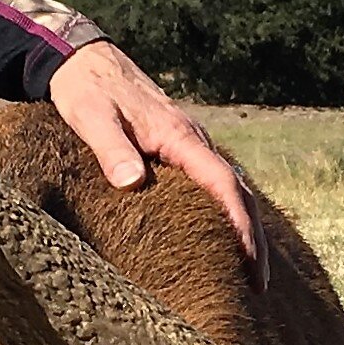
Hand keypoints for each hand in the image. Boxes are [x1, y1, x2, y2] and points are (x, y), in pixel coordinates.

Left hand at [48, 41, 262, 264]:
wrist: (82, 58)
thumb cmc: (86, 89)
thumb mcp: (92, 118)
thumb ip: (112, 150)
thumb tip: (132, 182)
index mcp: (179, 136)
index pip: (223, 184)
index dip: (239, 224)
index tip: (250, 261)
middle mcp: (193, 140)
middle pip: (238, 192)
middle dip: (254, 239)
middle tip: (260, 286)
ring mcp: (188, 144)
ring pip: (230, 189)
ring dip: (244, 229)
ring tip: (249, 273)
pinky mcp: (177, 148)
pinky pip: (213, 184)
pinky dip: (226, 213)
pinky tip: (220, 239)